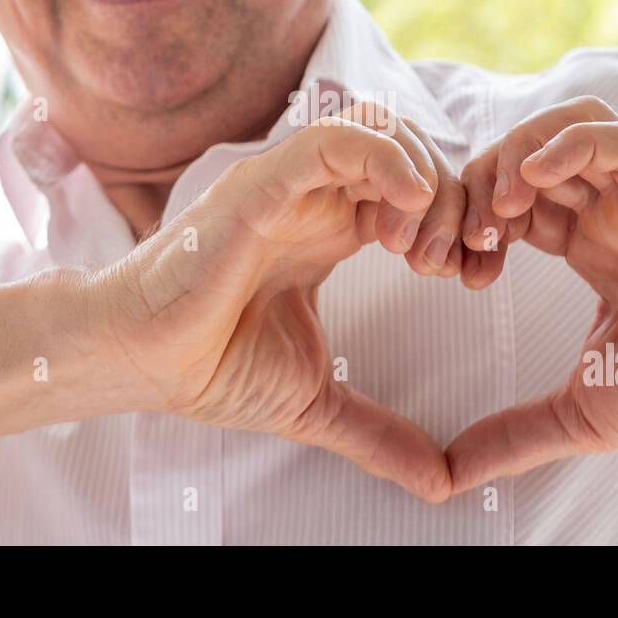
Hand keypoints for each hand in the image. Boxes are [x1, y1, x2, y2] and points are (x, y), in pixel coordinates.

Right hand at [85, 103, 464, 502]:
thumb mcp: (318, 399)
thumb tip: (439, 484)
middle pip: (411, 154)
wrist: (144, 365)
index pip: (416, 192)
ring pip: (382, 133)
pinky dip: (384, 157)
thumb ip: (380, 433)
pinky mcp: (263, 184)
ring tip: (418, 248)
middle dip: (451, 202)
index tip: (473, 276)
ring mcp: (290, 184)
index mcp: (333, 229)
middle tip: (450, 266)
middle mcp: (316, 197)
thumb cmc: (211, 366)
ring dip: (422, 180)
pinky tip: (407, 202)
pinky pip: (333, 138)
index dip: (457, 222)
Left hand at [449, 97, 617, 490]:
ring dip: (519, 153)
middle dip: (480, 183)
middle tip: (462, 239)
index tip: (450, 269)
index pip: (512, 197)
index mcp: (587, 244)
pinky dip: (570, 143)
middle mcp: (610, 213)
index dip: (470, 218)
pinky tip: (532, 182)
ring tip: (498, 208)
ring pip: (570, 127)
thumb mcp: (576, 413)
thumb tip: (450, 476)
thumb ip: (512, 435)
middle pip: (529, 153)